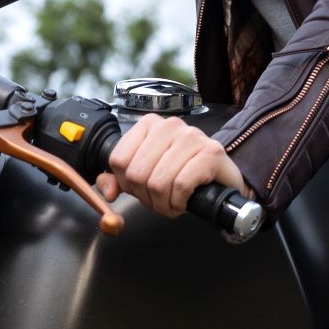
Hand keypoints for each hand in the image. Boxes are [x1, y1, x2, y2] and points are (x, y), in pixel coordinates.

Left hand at [96, 113, 252, 217]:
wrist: (221, 180)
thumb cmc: (183, 174)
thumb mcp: (146, 176)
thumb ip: (120, 180)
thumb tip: (106, 191)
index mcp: (149, 125)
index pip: (118, 160)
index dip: (126, 184)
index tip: (141, 189)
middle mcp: (170, 126)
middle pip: (137, 173)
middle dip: (146, 197)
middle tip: (160, 200)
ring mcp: (192, 137)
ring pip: (158, 182)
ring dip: (164, 203)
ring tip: (173, 202)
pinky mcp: (211, 153)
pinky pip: (181, 184)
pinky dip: (179, 201)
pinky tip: (184, 201)